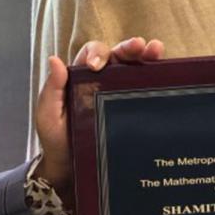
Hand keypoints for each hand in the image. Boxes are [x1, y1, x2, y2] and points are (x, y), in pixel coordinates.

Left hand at [34, 37, 165, 195]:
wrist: (71, 169)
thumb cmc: (57, 139)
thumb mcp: (48, 113)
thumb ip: (52, 88)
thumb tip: (55, 59)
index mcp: (82, 76)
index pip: (93, 53)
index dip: (97, 53)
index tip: (95, 66)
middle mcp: (103, 80)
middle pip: (118, 56)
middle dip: (128, 48)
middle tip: (139, 45)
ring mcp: (119, 94)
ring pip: (134, 68)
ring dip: (146, 55)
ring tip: (156, 49)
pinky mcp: (131, 109)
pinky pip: (145, 89)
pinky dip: (156, 77)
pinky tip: (165, 72)